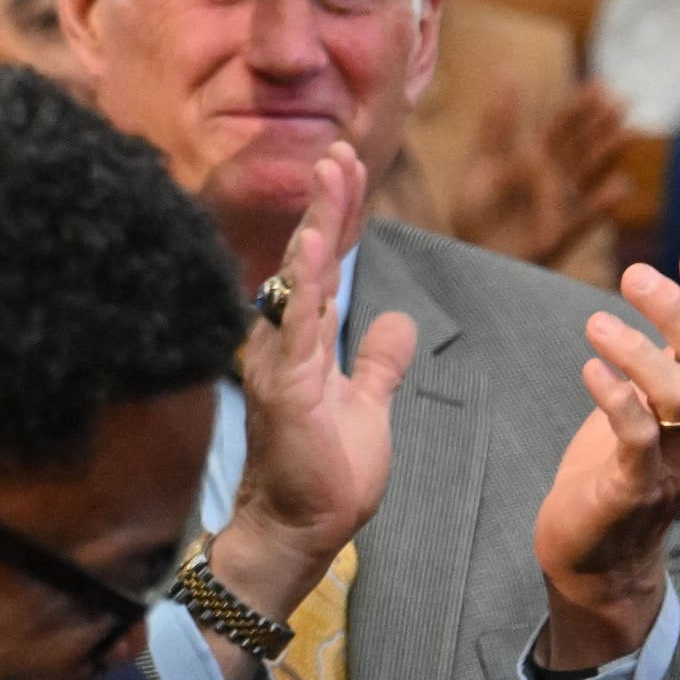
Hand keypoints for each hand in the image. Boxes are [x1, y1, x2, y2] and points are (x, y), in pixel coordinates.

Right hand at [207, 144, 419, 668]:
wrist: (302, 528)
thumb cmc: (327, 474)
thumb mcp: (368, 406)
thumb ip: (377, 362)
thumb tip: (396, 321)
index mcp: (306, 341)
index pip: (326, 266)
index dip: (339, 216)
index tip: (349, 167)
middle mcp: (286, 341)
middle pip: (311, 258)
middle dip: (329, 202)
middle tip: (342, 150)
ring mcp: (283, 361)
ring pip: (303, 278)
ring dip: (319, 224)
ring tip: (332, 174)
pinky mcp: (288, 387)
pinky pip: (298, 324)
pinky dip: (305, 282)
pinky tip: (312, 243)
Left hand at [446, 77, 629, 268]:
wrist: (470, 256)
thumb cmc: (478, 211)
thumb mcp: (485, 162)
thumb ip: (497, 124)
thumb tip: (507, 73)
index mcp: (537, 160)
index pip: (562, 129)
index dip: (580, 108)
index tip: (600, 84)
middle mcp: (557, 180)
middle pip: (582, 148)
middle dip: (600, 127)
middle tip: (621, 102)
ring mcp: (563, 207)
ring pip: (589, 177)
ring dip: (607, 157)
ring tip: (626, 134)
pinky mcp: (561, 235)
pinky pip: (583, 218)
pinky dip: (600, 204)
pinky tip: (619, 187)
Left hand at [533, 241, 679, 667]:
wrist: (601, 559)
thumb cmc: (624, 467)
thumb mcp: (662, 400)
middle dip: (678, 310)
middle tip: (634, 274)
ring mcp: (675, 464)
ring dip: (639, 352)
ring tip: (595, 322)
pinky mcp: (634, 490)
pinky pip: (637, 439)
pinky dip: (616, 398)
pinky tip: (590, 369)